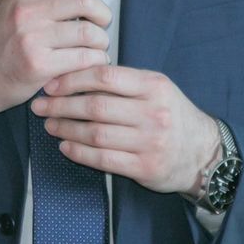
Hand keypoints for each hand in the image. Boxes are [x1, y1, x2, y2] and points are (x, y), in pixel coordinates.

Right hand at [0, 0, 117, 120]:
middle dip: (103, 14)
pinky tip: (89, 64)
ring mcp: (32, 37)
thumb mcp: (9, 5)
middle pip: (84, 0)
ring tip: (95, 48)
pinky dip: (95, 61)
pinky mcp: (40, 65)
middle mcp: (26, 9)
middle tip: (102, 24)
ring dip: (101, 42)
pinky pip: (84, 59)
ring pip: (89, 33)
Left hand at [30, 64, 222, 195]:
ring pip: (96, 134)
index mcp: (154, 86)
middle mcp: (153, 113)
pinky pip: (103, 159)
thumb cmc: (172, 115)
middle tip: (41, 105)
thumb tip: (76, 75)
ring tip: (50, 124)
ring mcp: (150, 142)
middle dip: (61, 106)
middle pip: (96, 107)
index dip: (72, 80)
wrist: (203, 153)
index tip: (51, 84)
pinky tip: (66, 146)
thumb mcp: (156, 89)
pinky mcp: (145, 167)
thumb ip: (124, 82)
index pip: (105, 77)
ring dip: (66, 129)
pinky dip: (79, 153)